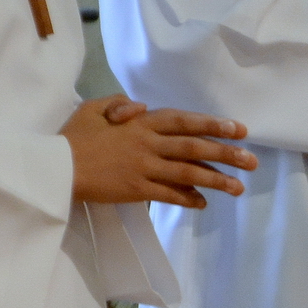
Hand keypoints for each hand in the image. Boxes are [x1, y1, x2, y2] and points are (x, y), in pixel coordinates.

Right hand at [59, 95, 256, 209]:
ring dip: (215, 180)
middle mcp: (148, 143)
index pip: (185, 121)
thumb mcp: (94, 108)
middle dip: (226, 153)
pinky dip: (187, 199)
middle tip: (251, 161)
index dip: (213, 125)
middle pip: (194, 147)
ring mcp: (143, 167)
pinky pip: (168, 194)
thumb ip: (120, 103)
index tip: (239, 130)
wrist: (56, 166)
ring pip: (187, 172)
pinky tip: (203, 204)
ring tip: (238, 188)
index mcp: (141, 123)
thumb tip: (142, 107)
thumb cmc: (73, 136)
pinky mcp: (135, 189)